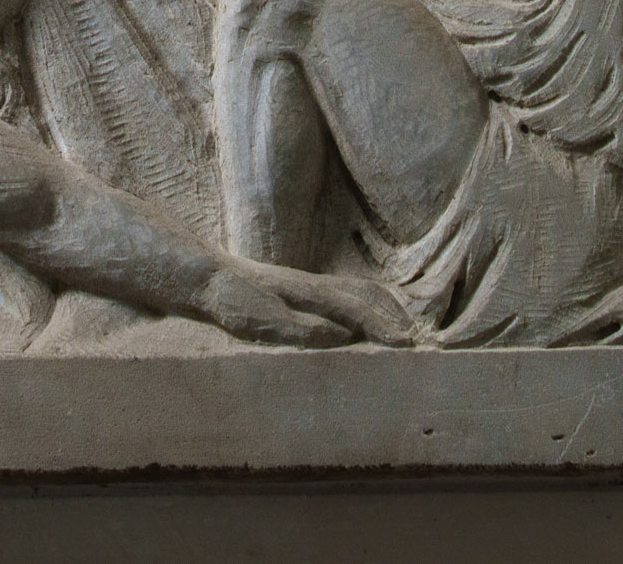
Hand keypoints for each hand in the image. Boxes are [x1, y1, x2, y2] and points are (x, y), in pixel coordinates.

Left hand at [200, 259, 414, 348]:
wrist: (205, 276)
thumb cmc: (231, 301)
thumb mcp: (260, 319)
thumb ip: (299, 328)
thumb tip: (340, 336)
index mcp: (307, 292)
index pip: (355, 308)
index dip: (383, 328)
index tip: (407, 346)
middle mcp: (313, 284)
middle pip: (366, 293)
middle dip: (395, 315)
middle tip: (417, 343)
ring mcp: (308, 284)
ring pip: (358, 289)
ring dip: (385, 308)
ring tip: (404, 332)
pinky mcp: (301, 290)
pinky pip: (345, 293)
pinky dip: (367, 304)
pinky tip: (366, 322)